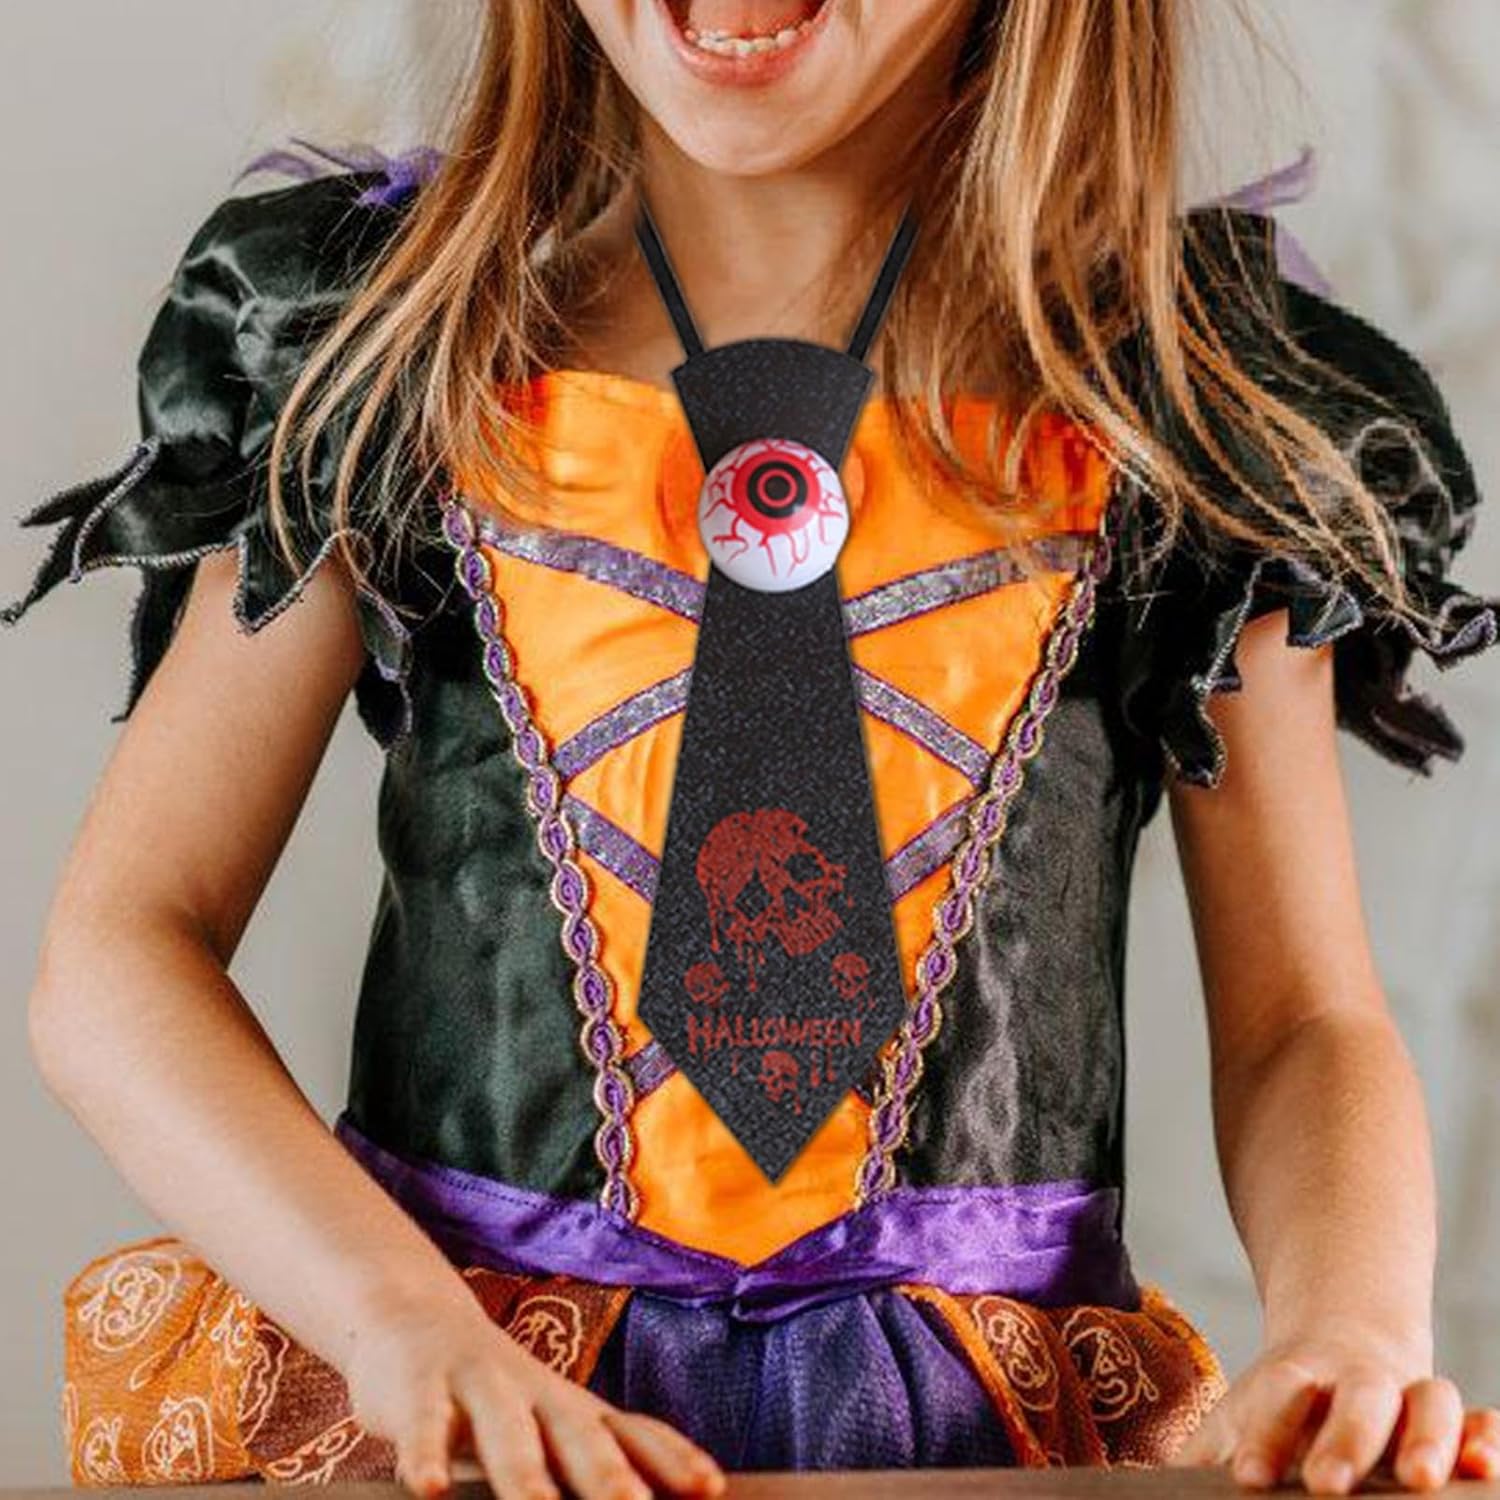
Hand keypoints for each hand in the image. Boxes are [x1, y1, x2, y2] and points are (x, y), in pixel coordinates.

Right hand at [343, 1280, 727, 1499]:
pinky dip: (426, 1454)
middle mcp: (534, 1392)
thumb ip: (592, 1459)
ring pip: (505, 1430)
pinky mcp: (416, 1387)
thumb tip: (658, 1492)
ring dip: (525, 1475)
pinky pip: (423, 1425)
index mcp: (571, 1407)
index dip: (671, 1458)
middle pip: (577, 1434)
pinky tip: (429, 1489)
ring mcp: (477, 1383)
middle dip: (608, 1477)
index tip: (710, 1488)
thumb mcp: (546, 1424)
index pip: (631, 1433)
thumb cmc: (492, 1391)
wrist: (411, 1314)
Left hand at [1167, 1325, 1499, 1492]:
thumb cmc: (1278, 1409)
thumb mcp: (1236, 1423)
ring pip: (1429, 1400)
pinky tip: (1484, 1468)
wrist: (1339, 1351)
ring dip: (1428, 1437)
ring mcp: (1410, 1397)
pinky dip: (1488, 1438)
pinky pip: (1481, 1423)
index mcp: (1295, 1378)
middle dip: (1346, 1438)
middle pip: (1357, 1398)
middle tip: (1328, 1485)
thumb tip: (1131, 1484)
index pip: (1281, 1396)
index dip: (1268, 1433)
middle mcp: (1357, 1382)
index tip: (1249, 1477)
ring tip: (1423, 1481)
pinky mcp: (1453, 1425)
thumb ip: (1199, 1457)